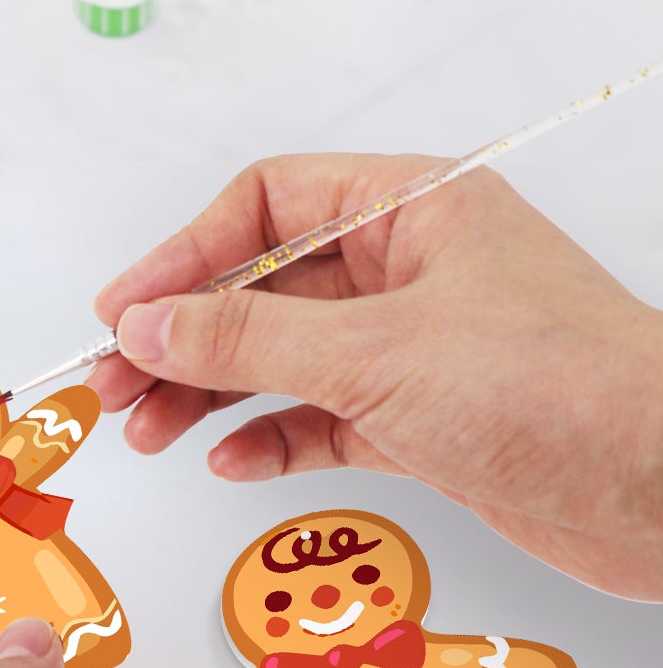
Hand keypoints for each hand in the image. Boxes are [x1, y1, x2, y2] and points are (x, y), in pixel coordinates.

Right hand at [90, 155, 662, 599]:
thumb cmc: (554, 391)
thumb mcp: (374, 356)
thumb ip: (245, 341)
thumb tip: (143, 326)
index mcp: (408, 208)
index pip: (266, 206)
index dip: (184, 255)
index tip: (124, 311)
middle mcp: (407, 268)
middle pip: (262, 288)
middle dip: (183, 338)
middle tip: (113, 385)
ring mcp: (416, 346)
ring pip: (284, 357)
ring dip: (211, 394)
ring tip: (147, 431)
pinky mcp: (426, 418)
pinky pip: (323, 416)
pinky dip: (273, 437)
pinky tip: (231, 460)